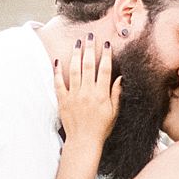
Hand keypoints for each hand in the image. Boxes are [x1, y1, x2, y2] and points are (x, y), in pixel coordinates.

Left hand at [55, 36, 120, 150]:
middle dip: (90, 48)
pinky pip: (58, 83)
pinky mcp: (63, 100)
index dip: (106, 56)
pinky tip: (58, 60)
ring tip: (77, 43)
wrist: (83, 141)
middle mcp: (87, 92)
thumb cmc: (101, 128)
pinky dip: (57, 71)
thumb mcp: (114, 112)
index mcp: (101, 94)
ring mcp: (74, 95)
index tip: (107, 44)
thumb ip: (116, 94)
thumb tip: (120, 77)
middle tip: (90, 36)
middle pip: (88, 65)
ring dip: (76, 55)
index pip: (105, 70)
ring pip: (74, 70)